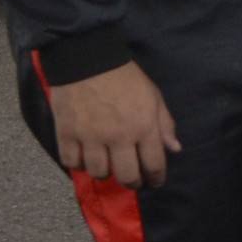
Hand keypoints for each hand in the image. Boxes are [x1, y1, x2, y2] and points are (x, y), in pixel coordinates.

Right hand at [48, 61, 179, 188]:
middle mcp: (118, 136)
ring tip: (107, 165)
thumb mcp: (153, 96)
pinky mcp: (67, 133)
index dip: (156, 178)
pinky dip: (78, 164)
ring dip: (105, 173)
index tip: (154, 181)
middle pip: (127, 176)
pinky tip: (84, 157)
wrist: (87, 58)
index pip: (154, 165)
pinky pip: (71, 162)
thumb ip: (164, 124)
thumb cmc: (125, 77)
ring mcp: (91, 136)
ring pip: (98, 172)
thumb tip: (174, 149)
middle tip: (132, 179)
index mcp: (144, 127)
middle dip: (132, 183)